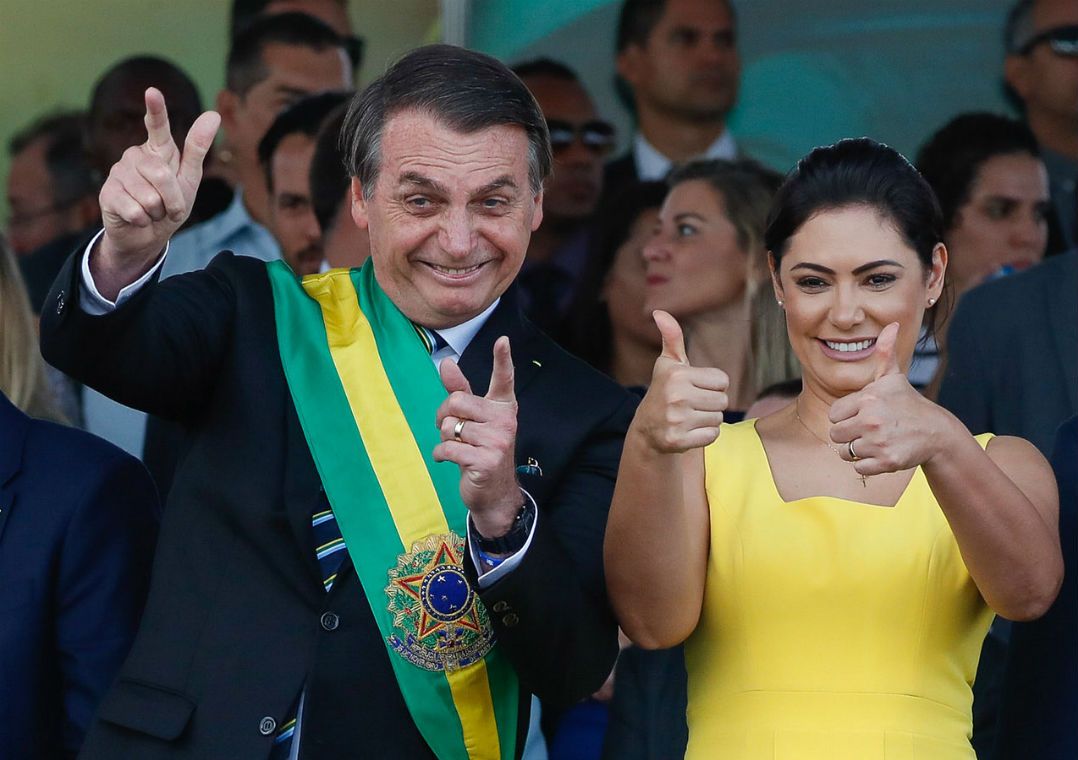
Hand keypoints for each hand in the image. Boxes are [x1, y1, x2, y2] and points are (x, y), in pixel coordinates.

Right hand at [98, 87, 219, 268]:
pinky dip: (143, 220)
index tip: (152, 92)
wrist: (147, 236)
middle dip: (173, 200)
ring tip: (151, 211)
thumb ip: (198, 148)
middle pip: (162, 176)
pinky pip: (135, 210)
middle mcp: (134, 155)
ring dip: (157, 212)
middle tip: (168, 207)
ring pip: (149, 196)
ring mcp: (118, 173)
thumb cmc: (170, 204)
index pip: (158, 127)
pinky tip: (137, 218)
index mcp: (157, 150)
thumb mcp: (189, 179)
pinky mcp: (107, 193)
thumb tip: (213, 114)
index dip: (155, 110)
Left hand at [433, 336, 521, 536]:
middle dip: (444, 415)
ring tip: (457, 448)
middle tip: (451, 429)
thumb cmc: (481, 449)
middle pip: (457, 401)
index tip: (503, 340)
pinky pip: (447, 448)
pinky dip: (440, 455)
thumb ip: (461, 391)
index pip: (504, 379)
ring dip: (444, 439)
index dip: (502, 359)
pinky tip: (450, 460)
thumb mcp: (473, 419)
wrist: (493, 492)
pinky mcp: (485, 461)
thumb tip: (447, 363)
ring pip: (450, 426)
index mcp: (503, 407)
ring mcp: (497, 441)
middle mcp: (505, 421)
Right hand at [632, 311, 727, 453]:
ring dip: (708, 420)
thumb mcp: (668, 364)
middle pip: (723, 401)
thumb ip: (672, 337)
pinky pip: (712, 436)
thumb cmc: (664, 391)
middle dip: (711, 404)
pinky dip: (704, 436)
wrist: (647, 429)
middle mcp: (675, 395)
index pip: (722, 381)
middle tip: (692, 405)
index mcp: (677, 374)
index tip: (694, 388)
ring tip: (689, 417)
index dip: (712, 386)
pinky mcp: (678, 440)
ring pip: (718, 419)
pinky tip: (688, 431)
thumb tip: (659, 312)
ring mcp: (675, 419)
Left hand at [828, 322, 950, 474]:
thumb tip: (891, 324)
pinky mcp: (886, 462)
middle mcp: (871, 420)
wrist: (936, 432)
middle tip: (869, 430)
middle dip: (849, 434)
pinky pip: (858, 467)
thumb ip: (883, 353)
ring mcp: (878, 442)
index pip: (834, 415)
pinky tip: (882, 453)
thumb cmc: (907, 403)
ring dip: (857, 450)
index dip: (846, 416)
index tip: (863, 414)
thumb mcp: (892, 378)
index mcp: (867, 398)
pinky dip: (867, 464)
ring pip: (845, 452)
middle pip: (836, 435)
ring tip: (875, 441)